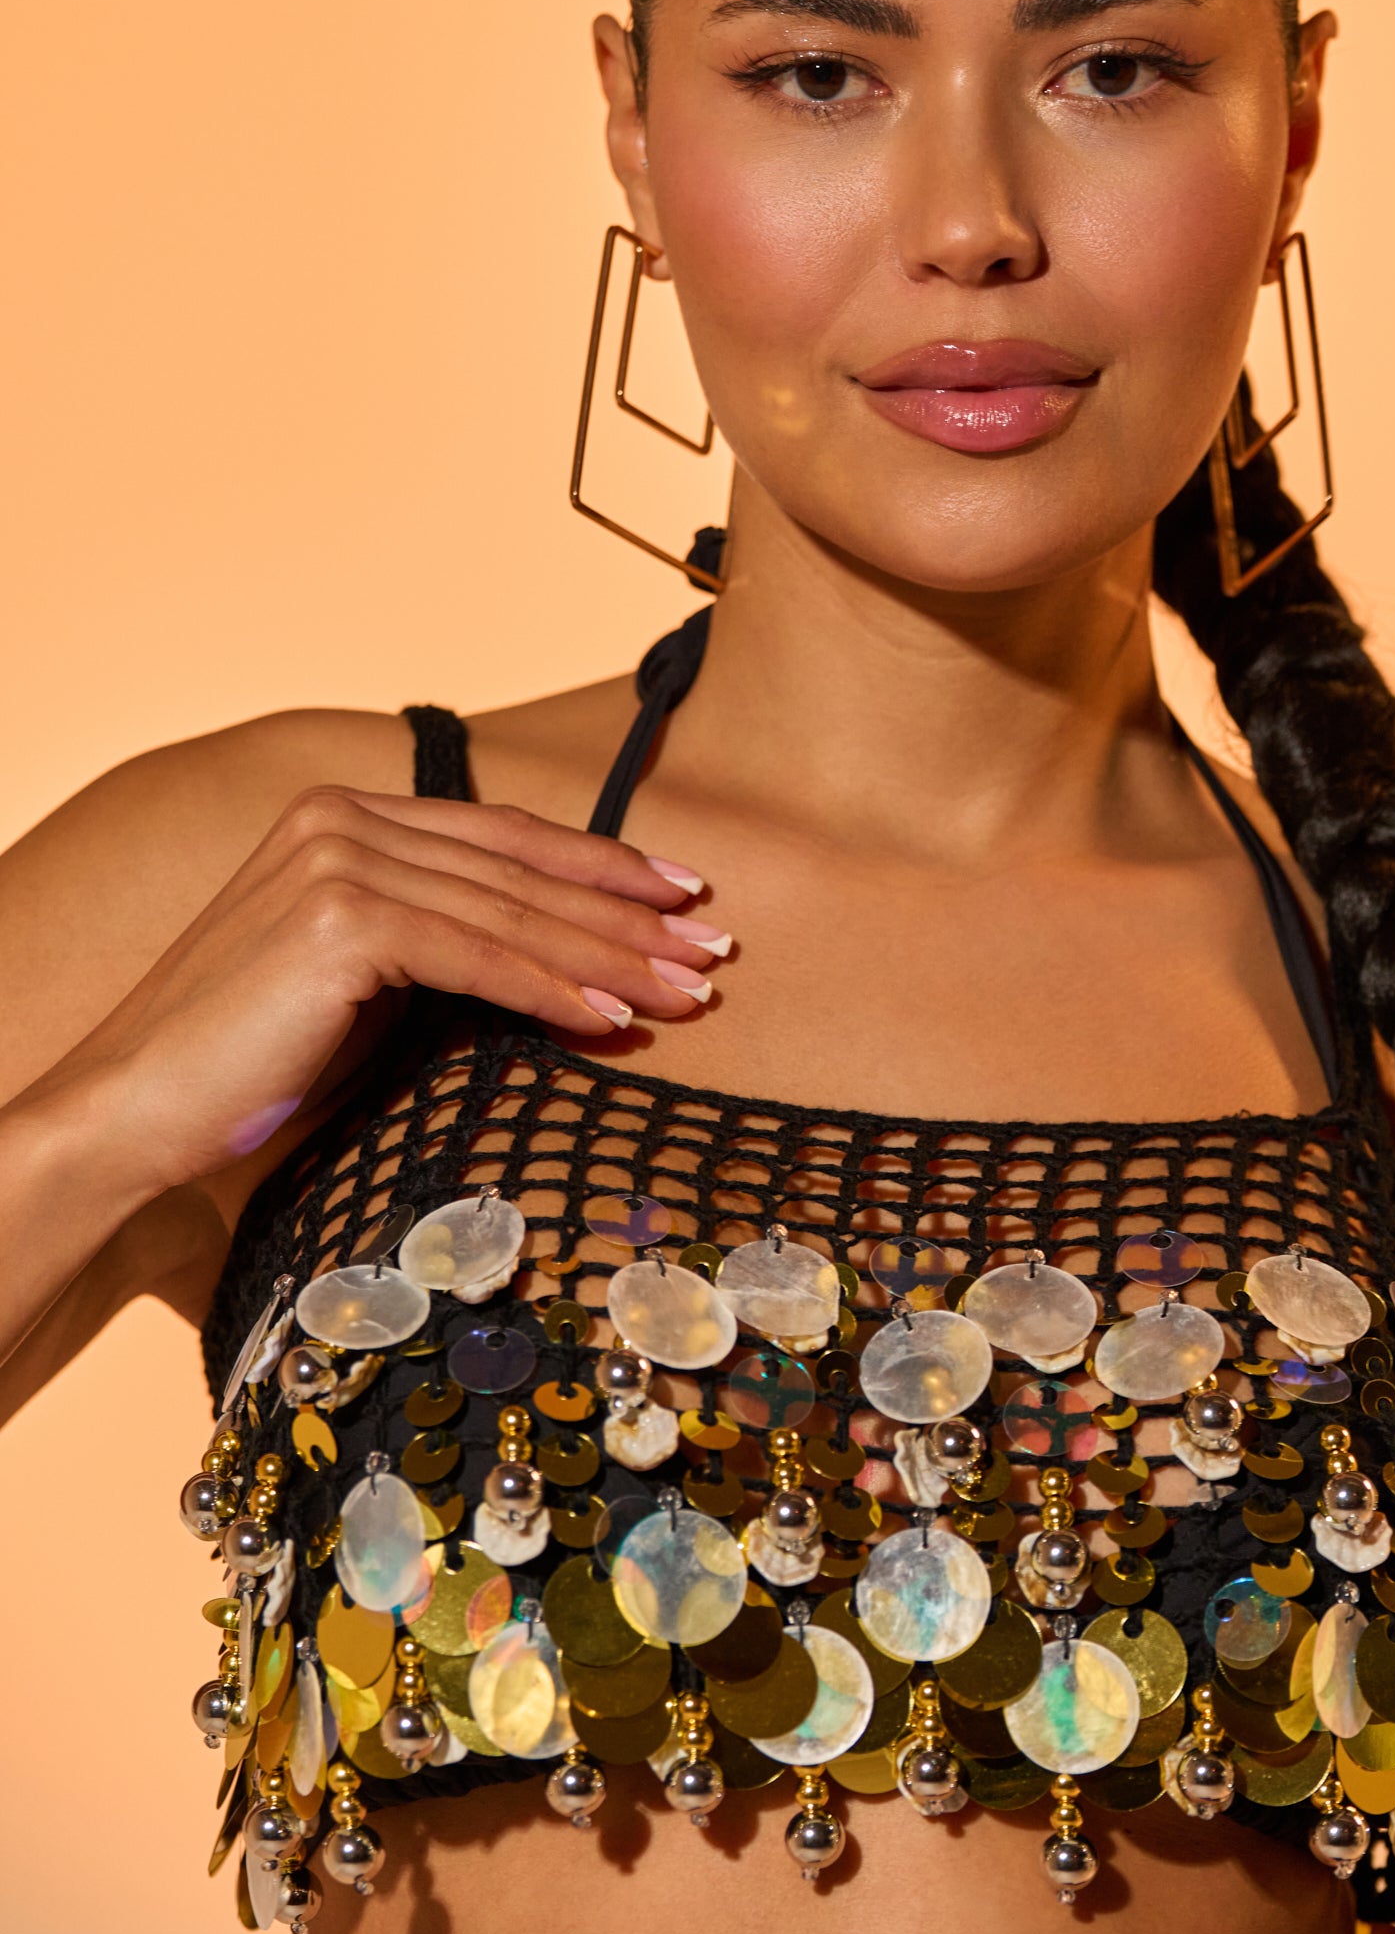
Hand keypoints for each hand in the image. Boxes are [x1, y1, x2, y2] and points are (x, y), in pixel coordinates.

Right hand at [30, 788, 727, 1204]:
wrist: (139, 1114)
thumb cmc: (254, 1072)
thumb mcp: (369, 992)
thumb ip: (447, 954)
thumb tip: (576, 973)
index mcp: (346, 819)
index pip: (505, 840)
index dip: (603, 868)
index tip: (685, 898)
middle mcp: (342, 819)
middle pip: (522, 870)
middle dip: (629, 915)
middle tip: (716, 952)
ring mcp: (338, 861)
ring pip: (513, 912)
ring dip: (613, 956)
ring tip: (689, 993)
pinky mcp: (339, 920)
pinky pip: (477, 956)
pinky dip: (553, 990)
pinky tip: (614, 1020)